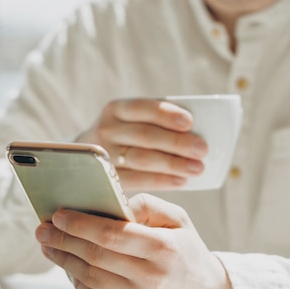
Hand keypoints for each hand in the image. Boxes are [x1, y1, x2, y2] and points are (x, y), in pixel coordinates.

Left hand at [34, 193, 237, 288]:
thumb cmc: (189, 254)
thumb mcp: (179, 220)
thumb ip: (147, 205)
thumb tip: (111, 200)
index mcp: (163, 248)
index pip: (111, 234)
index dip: (80, 224)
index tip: (58, 215)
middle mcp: (151, 276)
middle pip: (94, 255)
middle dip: (62, 240)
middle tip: (43, 229)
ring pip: (88, 277)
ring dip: (63, 259)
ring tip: (48, 245)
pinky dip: (75, 278)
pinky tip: (67, 264)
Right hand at [76, 98, 208, 190]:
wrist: (88, 157)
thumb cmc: (125, 135)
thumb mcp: (132, 120)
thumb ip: (155, 121)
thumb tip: (197, 129)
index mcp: (115, 109)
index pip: (142, 107)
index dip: (165, 114)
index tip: (190, 122)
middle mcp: (105, 130)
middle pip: (144, 135)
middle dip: (176, 143)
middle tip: (202, 149)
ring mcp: (104, 155)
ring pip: (141, 159)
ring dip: (173, 164)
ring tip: (197, 168)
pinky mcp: (106, 178)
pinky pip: (136, 180)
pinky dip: (161, 181)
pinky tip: (181, 181)